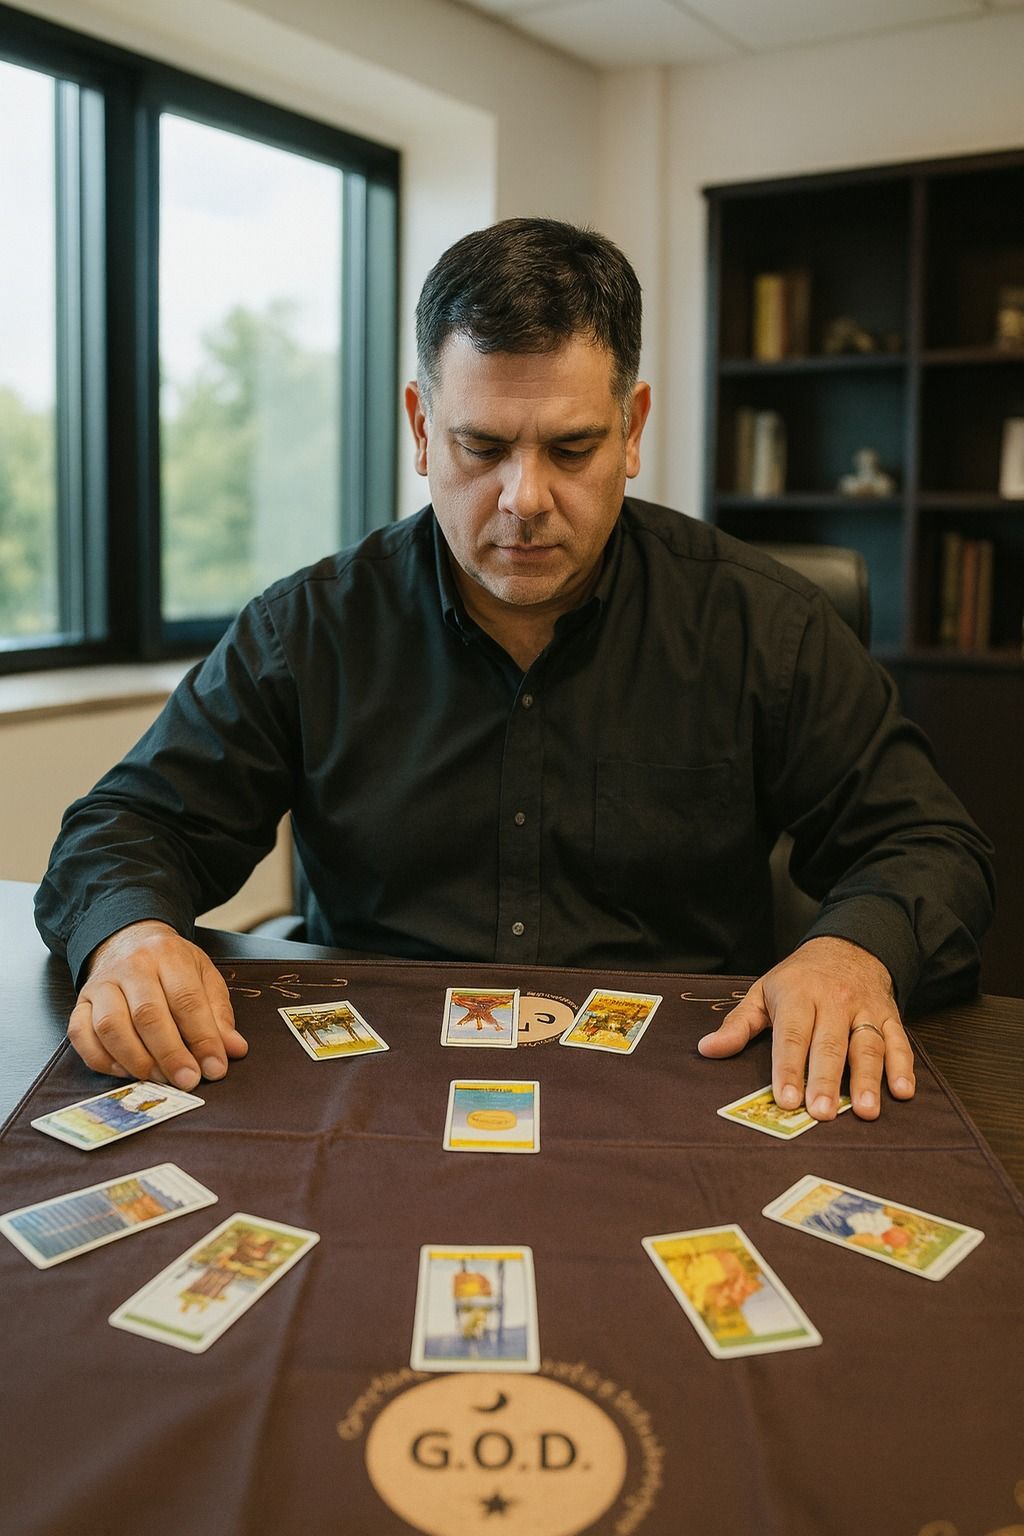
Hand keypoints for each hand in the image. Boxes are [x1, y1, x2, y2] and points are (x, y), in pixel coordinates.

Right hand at [68, 921, 247, 1088]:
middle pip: (148, 1014)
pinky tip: (127, 1072)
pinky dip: (103, 1060)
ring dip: (136, 1060)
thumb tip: (233, 1050)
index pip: (187, 999)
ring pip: (111, 1026)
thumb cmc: (171, 965)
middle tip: (188, 1080)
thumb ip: (219, 1014)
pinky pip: (81, 1036)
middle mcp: (131, 966)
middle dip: (170, 1054)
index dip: (203, 1038)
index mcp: (168, 955)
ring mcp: (100, 984)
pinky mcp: (79, 1003)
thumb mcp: (204, 976)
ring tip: (159, 1079)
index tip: (215, 1068)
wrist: (128, 941)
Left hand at [697, 936, 914, 1119]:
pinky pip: (899, 1042)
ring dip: (868, 1079)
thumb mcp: (763, 992)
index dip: (789, 1068)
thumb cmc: (798, 978)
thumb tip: (707, 1049)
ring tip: (865, 1111)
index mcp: (798, 994)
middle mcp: (834, 1001)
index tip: (786, 1100)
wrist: (847, 946)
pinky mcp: (890, 1017)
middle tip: (821, 1113)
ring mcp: (865, 1009)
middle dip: (826, 1081)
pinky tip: (902, 1092)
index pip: (792, 1035)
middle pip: (830, 1044)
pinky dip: (903, 1067)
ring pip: (867, 1045)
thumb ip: (738, 1024)